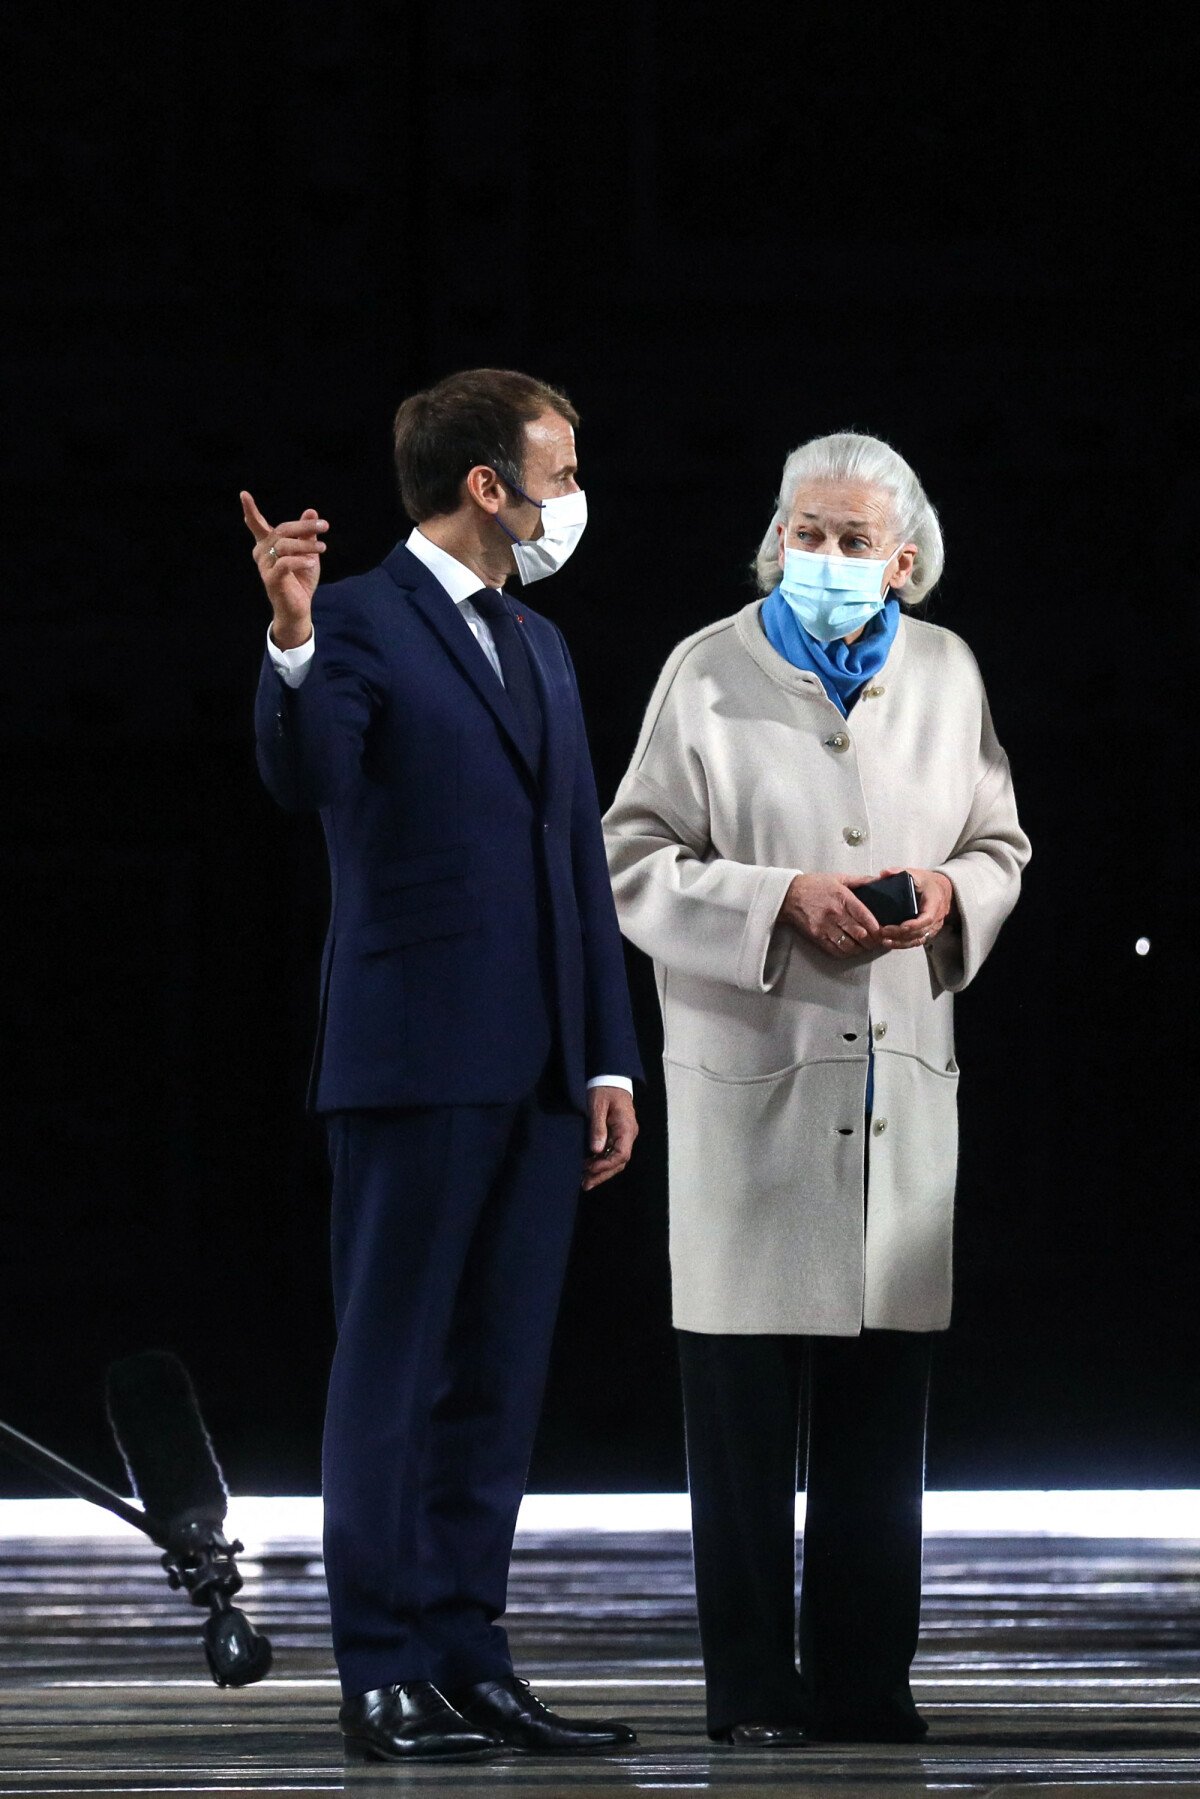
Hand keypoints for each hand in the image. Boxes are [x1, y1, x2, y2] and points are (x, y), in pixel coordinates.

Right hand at [240, 490, 328, 649]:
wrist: (298, 608)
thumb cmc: (300, 579)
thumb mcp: (307, 553)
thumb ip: (307, 534)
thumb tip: (310, 511)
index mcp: (268, 545)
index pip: (258, 525)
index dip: (250, 510)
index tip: (243, 494)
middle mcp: (262, 553)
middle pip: (282, 530)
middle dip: (304, 526)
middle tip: (325, 526)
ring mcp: (265, 566)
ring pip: (285, 545)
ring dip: (307, 545)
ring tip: (323, 549)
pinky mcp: (271, 579)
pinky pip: (285, 563)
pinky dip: (300, 560)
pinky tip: (312, 562)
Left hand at [582, 1087, 638, 1191]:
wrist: (611, 1076)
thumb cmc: (604, 1089)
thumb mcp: (597, 1106)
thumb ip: (597, 1128)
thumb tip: (596, 1150)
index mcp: (626, 1128)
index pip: (621, 1154)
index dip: (605, 1165)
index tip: (589, 1169)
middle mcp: (629, 1134)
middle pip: (619, 1162)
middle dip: (602, 1174)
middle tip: (585, 1184)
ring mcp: (624, 1135)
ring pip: (616, 1160)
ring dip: (601, 1171)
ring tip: (584, 1181)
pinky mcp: (618, 1134)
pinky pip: (612, 1153)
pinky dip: (601, 1162)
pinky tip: (588, 1168)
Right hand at [777, 873, 882, 960]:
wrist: (789, 894)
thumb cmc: (814, 885)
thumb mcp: (838, 878)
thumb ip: (860, 880)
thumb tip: (878, 880)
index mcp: (843, 897)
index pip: (865, 916)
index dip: (876, 927)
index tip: (882, 931)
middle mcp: (835, 913)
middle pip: (860, 934)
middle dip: (872, 940)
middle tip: (877, 941)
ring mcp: (825, 926)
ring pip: (849, 945)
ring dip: (860, 948)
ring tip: (865, 946)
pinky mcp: (817, 936)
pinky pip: (835, 950)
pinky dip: (847, 952)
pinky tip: (851, 949)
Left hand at [875, 867, 955, 950]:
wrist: (943, 890)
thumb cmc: (928, 882)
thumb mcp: (917, 873)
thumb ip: (900, 872)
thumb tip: (883, 873)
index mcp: (934, 903)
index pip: (926, 918)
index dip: (914, 925)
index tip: (901, 927)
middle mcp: (936, 917)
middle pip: (920, 932)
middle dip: (901, 935)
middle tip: (883, 932)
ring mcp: (933, 926)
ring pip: (919, 940)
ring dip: (901, 943)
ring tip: (884, 941)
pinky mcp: (928, 931)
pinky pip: (917, 941)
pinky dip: (904, 944)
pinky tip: (890, 943)